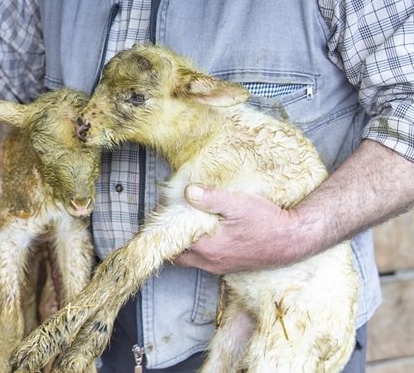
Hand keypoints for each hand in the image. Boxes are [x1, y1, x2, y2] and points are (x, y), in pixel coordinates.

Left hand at [172, 184, 297, 272]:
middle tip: (172, 214)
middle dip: (170, 235)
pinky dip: (197, 246)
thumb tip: (188, 191)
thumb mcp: (238, 204)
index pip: (172, 238)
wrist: (293, 240)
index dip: (165, 221)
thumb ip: (211, 198)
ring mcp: (219, 266)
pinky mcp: (229, 265)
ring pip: (189, 257)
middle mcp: (210, 262)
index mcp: (207, 248)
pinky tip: (205, 229)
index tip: (165, 204)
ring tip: (186, 219)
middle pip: (177, 252)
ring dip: (184, 241)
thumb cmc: (267, 222)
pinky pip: (203, 259)